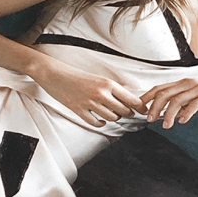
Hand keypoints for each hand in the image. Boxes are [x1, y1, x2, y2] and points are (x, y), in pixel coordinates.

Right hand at [28, 56, 143, 126]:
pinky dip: (101, 123)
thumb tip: (127, 101)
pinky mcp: (79, 110)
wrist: (53, 74)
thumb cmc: (75, 74)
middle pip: (123, 111)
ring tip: (110, 113)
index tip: (144, 111)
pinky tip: (100, 119)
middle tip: (125, 112)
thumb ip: (111, 89)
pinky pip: (96, 123)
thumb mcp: (97, 78)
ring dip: (113, 117)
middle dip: (126, 113)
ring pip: (112, 118)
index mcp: (107, 83)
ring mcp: (90, 103)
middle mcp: (101, 94)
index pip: (131, 100)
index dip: (140, 108)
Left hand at [140, 77, 197, 128]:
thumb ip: (181, 102)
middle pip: (165, 94)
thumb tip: (172, 115)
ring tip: (166, 125)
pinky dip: (186, 113)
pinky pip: (194, 105)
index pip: (160, 88)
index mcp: (181, 84)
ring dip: (168, 114)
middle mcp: (187, 84)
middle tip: (150, 118)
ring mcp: (196, 89)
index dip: (147, 96)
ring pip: (177, 100)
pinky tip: (182, 120)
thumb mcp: (192, 94)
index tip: (140, 105)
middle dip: (155, 107)